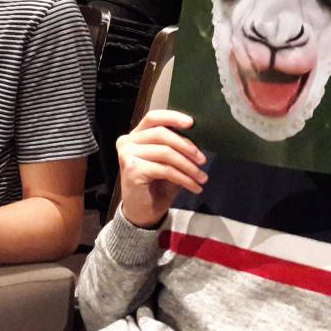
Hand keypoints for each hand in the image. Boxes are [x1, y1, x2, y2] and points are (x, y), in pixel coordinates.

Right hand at [116, 110, 207, 228]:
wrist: (143, 212)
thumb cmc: (157, 185)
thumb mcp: (169, 162)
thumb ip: (176, 147)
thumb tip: (197, 137)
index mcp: (135, 136)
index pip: (153, 118)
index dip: (173, 117)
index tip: (192, 123)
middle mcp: (127, 142)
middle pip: (161, 134)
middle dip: (186, 146)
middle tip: (203, 160)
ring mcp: (127, 155)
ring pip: (165, 152)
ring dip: (188, 166)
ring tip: (202, 178)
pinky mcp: (133, 170)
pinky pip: (165, 169)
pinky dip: (184, 178)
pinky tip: (194, 187)